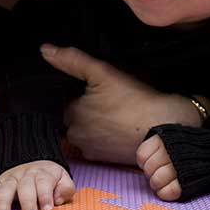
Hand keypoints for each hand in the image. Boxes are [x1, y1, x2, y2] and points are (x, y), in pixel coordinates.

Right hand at [0, 160, 74, 209]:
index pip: (44, 183)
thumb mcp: (63, 180)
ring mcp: (11, 178)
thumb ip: (66, 188)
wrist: (35, 163)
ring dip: (4, 202)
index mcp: (43, 174)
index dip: (45, 195)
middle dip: (27, 202)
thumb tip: (58, 198)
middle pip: (25, 186)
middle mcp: (26, 174)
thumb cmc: (50, 179)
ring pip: (6, 187)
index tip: (47, 209)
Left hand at [41, 44, 201, 164]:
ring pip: (84, 129)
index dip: (73, 90)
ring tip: (112, 108)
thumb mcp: (102, 72)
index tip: (88, 84)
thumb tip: (45, 50)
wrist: (164, 129)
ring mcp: (91, 149)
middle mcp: (75, 136)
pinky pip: (97, 142)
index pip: (62, 99)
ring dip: (92, 120)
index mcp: (71, 114)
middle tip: (103, 95)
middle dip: (82, 105)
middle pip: (71, 115)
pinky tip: (117, 122)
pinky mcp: (105, 159)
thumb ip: (72, 60)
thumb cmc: (134, 100)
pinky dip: (103, 133)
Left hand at [136, 134, 181, 200]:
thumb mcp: (172, 135)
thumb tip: (142, 161)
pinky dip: (165, 194)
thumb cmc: (190, 145)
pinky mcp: (187, 182)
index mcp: (164, 138)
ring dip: (157, 185)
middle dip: (151, 175)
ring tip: (163, 183)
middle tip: (158, 175)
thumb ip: (157, 144)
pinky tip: (168, 190)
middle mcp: (169, 150)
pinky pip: (168, 192)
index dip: (144, 163)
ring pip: (156, 181)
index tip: (150, 164)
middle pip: (148, 169)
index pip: (142, 155)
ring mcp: (178, 166)